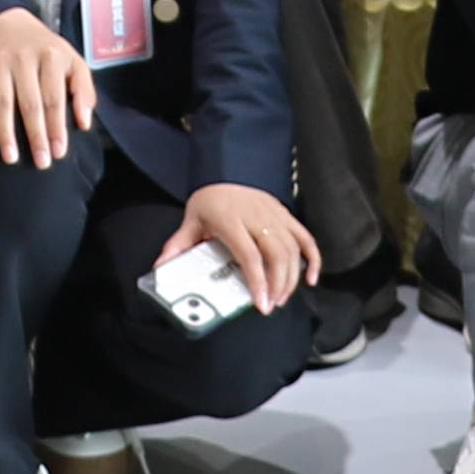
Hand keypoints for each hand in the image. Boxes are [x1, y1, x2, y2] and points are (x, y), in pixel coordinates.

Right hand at [0, 5, 95, 165]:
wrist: (9, 22)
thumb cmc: (46, 51)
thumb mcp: (72, 60)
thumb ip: (83, 89)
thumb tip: (84, 123)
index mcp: (51, 55)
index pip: (55, 97)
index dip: (57, 126)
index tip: (59, 152)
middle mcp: (24, 57)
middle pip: (30, 102)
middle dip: (36, 135)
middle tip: (41, 162)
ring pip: (2, 102)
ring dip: (6, 132)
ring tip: (11, 158)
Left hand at [179, 180, 319, 308]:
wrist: (226, 168)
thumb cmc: (210, 199)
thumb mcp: (191, 220)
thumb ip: (178, 245)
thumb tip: (162, 267)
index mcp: (231, 220)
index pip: (249, 255)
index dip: (258, 281)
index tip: (261, 304)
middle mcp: (256, 217)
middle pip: (276, 255)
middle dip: (278, 285)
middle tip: (270, 305)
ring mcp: (274, 214)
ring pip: (293, 249)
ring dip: (291, 277)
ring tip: (281, 298)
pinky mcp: (285, 214)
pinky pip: (305, 237)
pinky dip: (312, 258)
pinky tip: (311, 278)